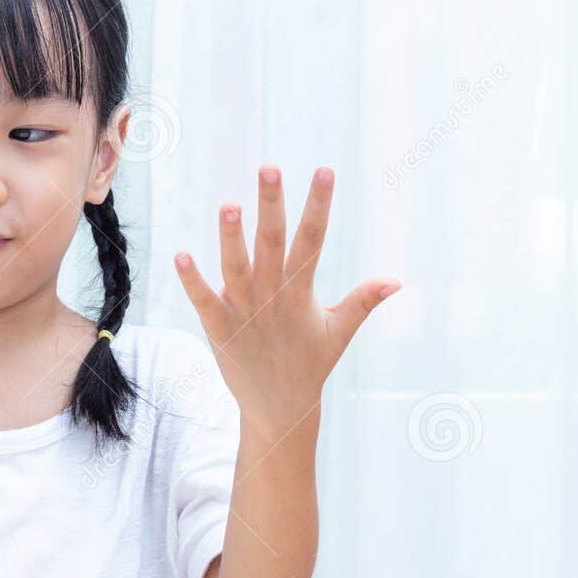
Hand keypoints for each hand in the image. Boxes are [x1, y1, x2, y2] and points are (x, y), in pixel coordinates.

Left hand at [173, 165, 398, 436]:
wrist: (279, 409)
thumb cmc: (309, 363)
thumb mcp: (338, 330)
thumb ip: (363, 301)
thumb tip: (396, 281)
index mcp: (302, 290)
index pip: (314, 239)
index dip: (319, 205)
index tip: (325, 170)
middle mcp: (273, 295)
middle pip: (273, 243)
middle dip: (272, 205)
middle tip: (269, 168)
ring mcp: (245, 311)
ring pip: (237, 267)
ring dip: (232, 237)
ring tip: (228, 204)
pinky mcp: (219, 329)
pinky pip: (204, 300)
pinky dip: (193, 281)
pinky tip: (181, 255)